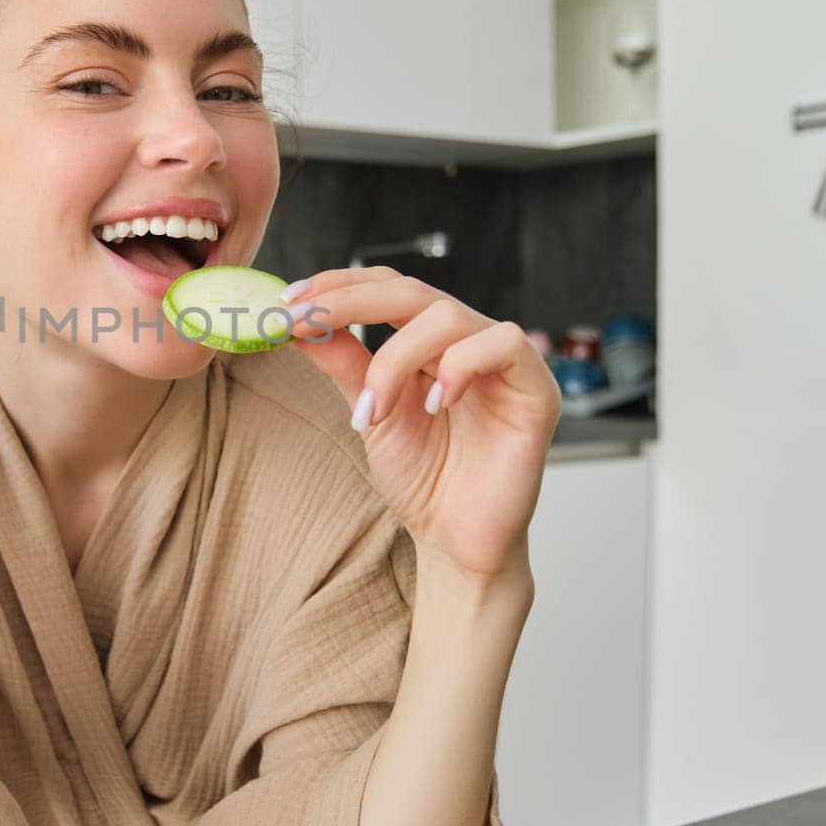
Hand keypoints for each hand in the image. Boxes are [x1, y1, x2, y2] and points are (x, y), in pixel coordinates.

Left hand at [283, 268, 561, 582]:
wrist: (456, 540)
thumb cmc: (422, 478)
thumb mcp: (369, 413)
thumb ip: (344, 364)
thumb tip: (297, 321)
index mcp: (429, 342)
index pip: (388, 287)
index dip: (340, 285)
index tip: (289, 302)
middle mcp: (468, 341)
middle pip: (412, 291)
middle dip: (351, 302)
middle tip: (303, 322)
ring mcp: (504, 362)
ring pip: (448, 316)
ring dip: (395, 359)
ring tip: (373, 411)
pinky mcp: (537, 388)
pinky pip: (504, 344)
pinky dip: (460, 366)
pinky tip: (436, 403)